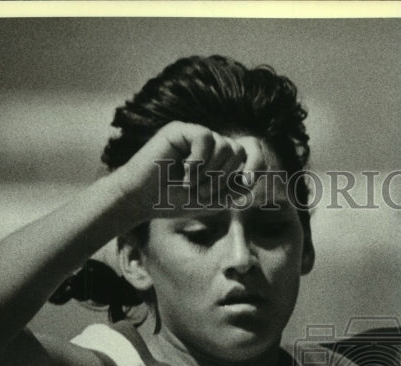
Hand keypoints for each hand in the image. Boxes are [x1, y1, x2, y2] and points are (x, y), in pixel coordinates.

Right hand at [111, 121, 268, 219]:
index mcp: (220, 159)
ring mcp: (195, 135)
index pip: (250, 150)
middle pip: (238, 151)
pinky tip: (185, 171)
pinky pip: (205, 137)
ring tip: (191, 184)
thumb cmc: (174, 201)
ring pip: (225, 145)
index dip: (257, 163)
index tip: (247, 181)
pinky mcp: (180, 130)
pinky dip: (199, 160)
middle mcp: (210, 143)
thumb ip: (235, 189)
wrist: (143, 200)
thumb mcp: (213, 200)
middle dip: (224, 178)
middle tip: (201, 192)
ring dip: (210, 174)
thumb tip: (252, 177)